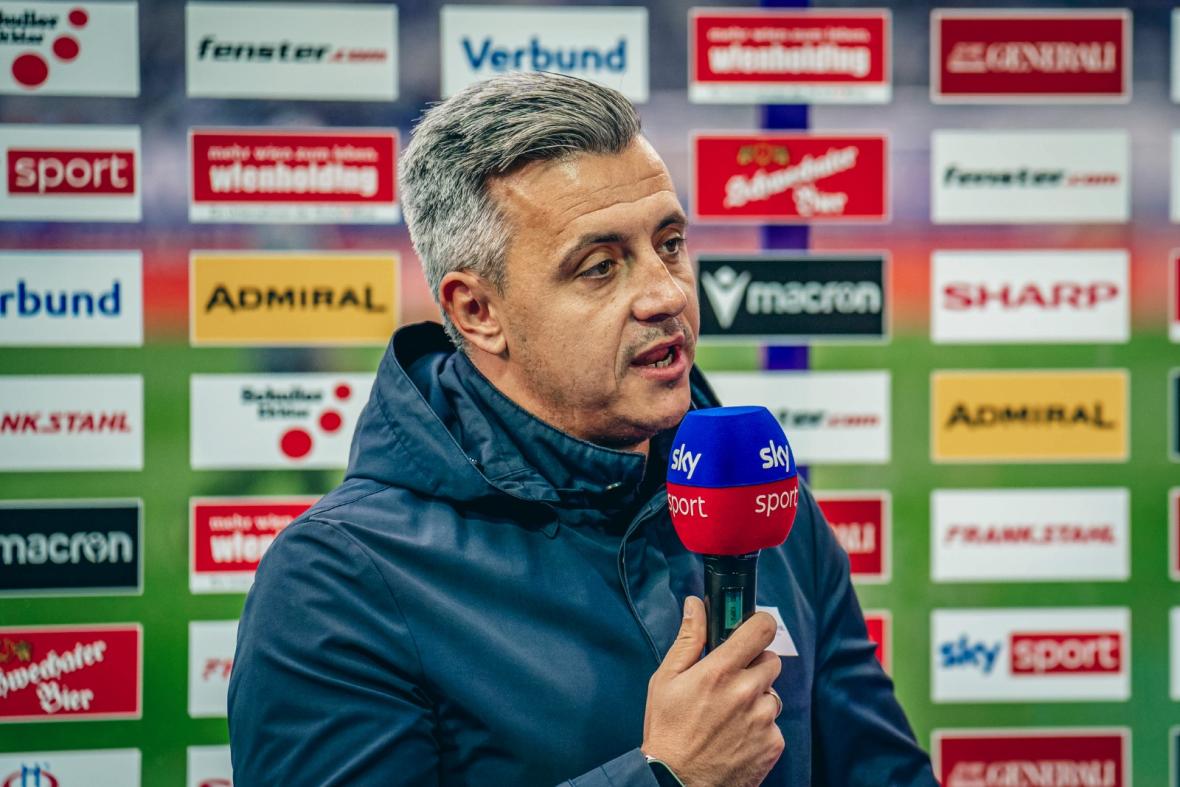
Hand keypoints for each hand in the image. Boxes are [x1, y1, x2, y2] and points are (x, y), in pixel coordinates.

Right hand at [641, 596, 784, 786]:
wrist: (677, 783)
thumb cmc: (667, 730)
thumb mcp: (666, 680)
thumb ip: (688, 639)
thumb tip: (696, 605)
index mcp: (721, 671)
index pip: (761, 629)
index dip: (759, 624)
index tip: (752, 629)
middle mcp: (747, 692)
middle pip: (771, 660)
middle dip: (754, 666)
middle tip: (730, 682)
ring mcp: (763, 720)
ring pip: (772, 694)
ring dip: (757, 699)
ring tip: (729, 715)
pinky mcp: (773, 744)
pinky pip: (774, 724)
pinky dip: (760, 728)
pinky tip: (736, 736)